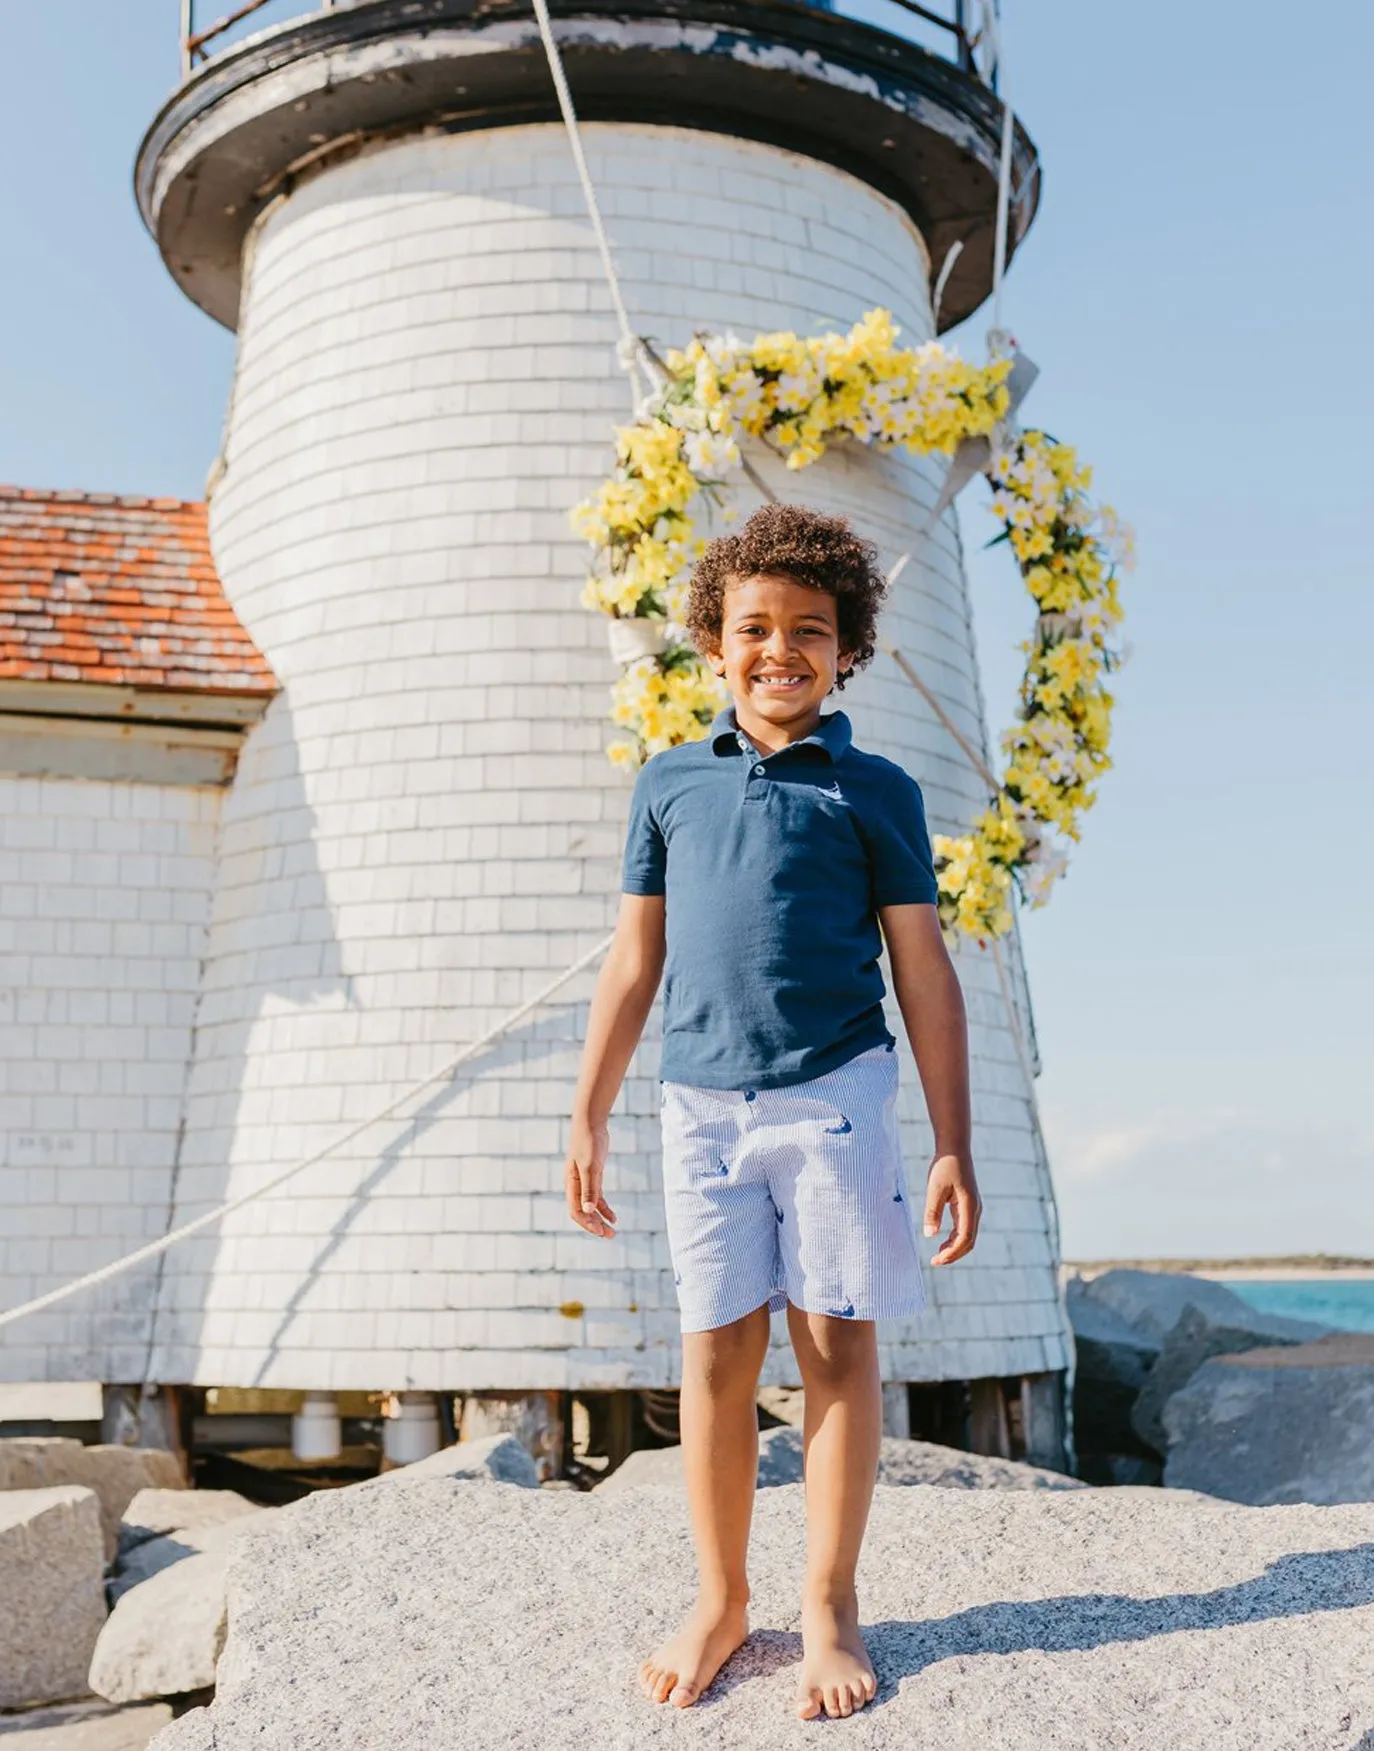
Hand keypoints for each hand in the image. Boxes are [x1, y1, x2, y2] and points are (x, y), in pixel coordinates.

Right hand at [565, 1118, 616, 1237]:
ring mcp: (583, 1181)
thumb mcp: (590, 1167)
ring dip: (600, 1219)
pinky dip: (604, 1208)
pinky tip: (613, 1217)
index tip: (601, 1231)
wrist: (591, 1123)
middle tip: (610, 1236)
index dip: (588, 1223)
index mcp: (570, 1184)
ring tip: (612, 1231)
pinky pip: (597, 1197)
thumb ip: (589, 1189)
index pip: (576, 1211)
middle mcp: (575, 1185)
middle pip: (583, 1212)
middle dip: (595, 1226)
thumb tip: (588, 1211)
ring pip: (591, 1207)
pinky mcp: (593, 1176)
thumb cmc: (589, 1142)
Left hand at [923, 1152, 981, 1264]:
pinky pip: (965, 1229)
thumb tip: (929, 1235)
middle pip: (969, 1241)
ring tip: (937, 1256)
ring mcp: (973, 1209)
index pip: (965, 1238)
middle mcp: (975, 1210)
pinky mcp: (968, 1206)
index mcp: (969, 1206)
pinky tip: (942, 1242)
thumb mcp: (935, 1188)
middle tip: (935, 1262)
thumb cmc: (944, 1166)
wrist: (955, 1149)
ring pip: (968, 1237)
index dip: (952, 1252)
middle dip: (953, 1254)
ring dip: (954, 1248)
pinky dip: (955, 1239)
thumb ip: (932, 1211)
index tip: (937, 1260)